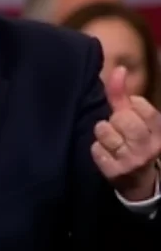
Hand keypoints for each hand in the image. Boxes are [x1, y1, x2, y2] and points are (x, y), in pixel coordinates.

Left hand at [91, 66, 160, 200]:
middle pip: (121, 118)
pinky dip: (97, 149)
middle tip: (119, 129)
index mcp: (159, 130)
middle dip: (115, 120)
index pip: (138, 104)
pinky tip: (106, 153)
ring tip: (111, 140)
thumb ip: (123, 95)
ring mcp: (132, 161)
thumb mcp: (136, 118)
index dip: (130, 107)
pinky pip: (95, 149)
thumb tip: (118, 69)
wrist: (138, 181)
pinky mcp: (114, 172)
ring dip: (103, 133)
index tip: (132, 116)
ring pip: (105, 131)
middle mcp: (149, 146)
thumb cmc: (136, 141)